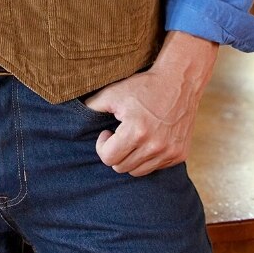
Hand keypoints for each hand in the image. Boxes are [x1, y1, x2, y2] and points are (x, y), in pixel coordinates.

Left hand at [83, 31, 217, 176]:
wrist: (179, 81)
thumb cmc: (143, 86)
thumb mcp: (114, 93)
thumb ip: (92, 106)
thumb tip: (74, 117)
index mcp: (136, 131)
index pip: (108, 159)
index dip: (103, 146)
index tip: (107, 132)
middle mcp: (154, 146)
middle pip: (121, 167)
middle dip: (115, 152)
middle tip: (119, 134)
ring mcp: (169, 152)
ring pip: (138, 171)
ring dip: (131, 157)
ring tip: (132, 137)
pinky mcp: (179, 155)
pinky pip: (155, 167)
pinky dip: (148, 158)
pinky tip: (148, 139)